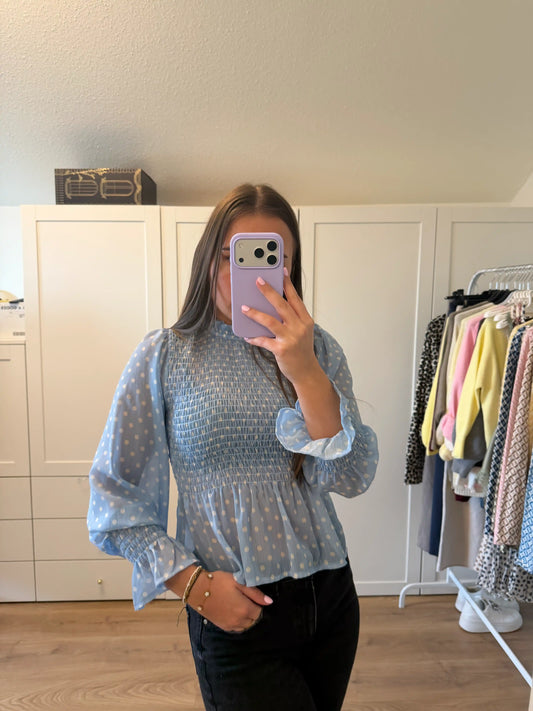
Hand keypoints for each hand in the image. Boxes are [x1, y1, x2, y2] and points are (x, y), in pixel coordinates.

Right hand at [187, 570, 272, 632]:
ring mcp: (230, 625)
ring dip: (246, 618)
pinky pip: (236, 629)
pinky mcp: (222, 626)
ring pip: (245, 626)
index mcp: (245, 609)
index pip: (259, 612)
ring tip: (239, 606)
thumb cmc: (219, 582)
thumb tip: (269, 602)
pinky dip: (238, 623)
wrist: (198, 590)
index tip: (250, 597)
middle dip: (252, 612)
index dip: (257, 604)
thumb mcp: (238, 582)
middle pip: (253, 620)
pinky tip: (233, 613)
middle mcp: (239, 620)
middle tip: (245, 600)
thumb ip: (255, 593)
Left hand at [242, 268, 318, 386]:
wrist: (307, 372)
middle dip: (269, 291)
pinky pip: (264, 340)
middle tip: (258, 281)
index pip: (295, 298)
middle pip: (282, 305)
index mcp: (305, 320)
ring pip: (270, 321)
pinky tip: (246, 335)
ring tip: (244, 307)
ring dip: (255, 313)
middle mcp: (299, 327)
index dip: (288, 284)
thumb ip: (292, 318)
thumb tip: (272, 306)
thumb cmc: (302, 350)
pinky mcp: (281, 350)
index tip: (281, 271)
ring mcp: (290, 338)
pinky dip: (254, 337)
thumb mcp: (303, 331)